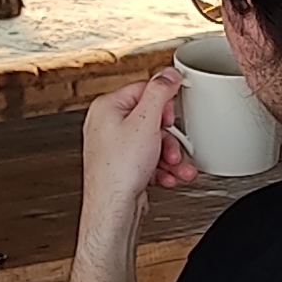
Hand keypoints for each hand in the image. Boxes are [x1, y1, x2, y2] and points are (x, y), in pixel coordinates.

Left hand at [79, 72, 192, 210]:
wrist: (113, 208)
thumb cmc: (119, 170)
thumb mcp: (146, 122)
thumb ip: (159, 91)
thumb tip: (168, 73)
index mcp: (107, 107)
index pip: (143, 89)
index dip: (164, 103)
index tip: (174, 112)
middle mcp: (106, 125)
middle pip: (150, 118)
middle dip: (169, 136)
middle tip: (172, 145)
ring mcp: (113, 147)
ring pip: (152, 142)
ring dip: (170, 154)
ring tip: (175, 166)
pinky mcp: (122, 166)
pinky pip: (148, 159)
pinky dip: (161, 167)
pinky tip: (168, 176)